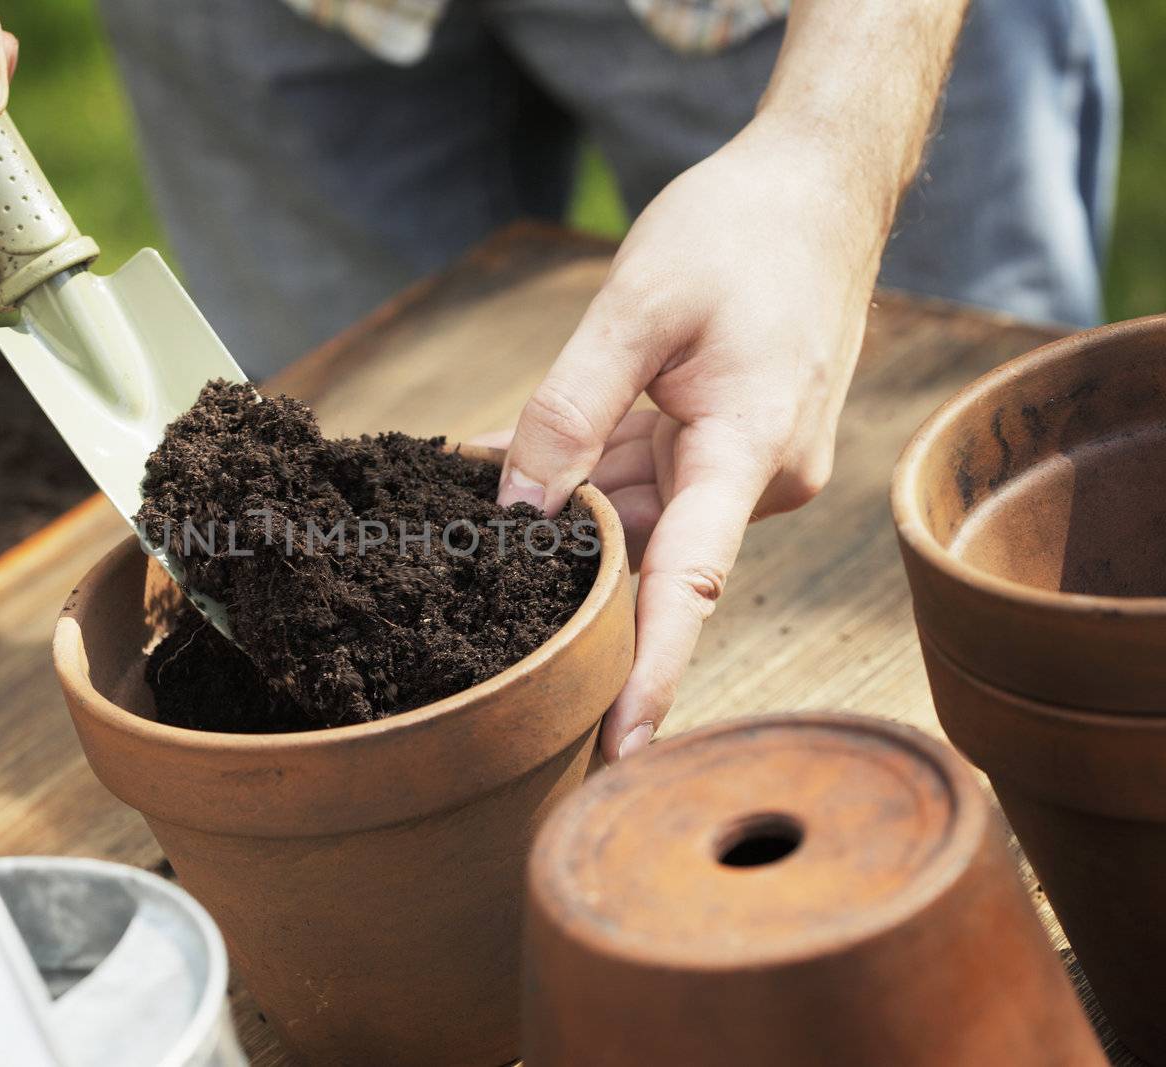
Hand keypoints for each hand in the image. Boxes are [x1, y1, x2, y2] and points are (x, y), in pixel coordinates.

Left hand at [490, 116, 887, 761]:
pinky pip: (647, 478)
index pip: (692, 584)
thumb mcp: (635, 306)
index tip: (622, 749)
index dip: (653, 671)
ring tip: (471, 514)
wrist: (820, 186)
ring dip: (565, 514)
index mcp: (749, 450)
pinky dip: (588, 474)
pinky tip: (513, 464)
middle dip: (568, 576)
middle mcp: (758, 479)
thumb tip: (517, 511)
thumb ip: (570, 409)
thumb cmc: (739, 232)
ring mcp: (747, 467)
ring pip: (640, 517)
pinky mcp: (730, 446)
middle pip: (650, 556)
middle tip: (481, 619)